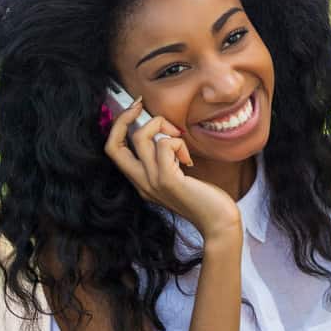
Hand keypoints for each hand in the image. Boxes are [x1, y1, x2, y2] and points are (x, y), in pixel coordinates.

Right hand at [104, 97, 241, 237]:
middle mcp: (141, 182)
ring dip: (161, 126)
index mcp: (141, 181)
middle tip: (142, 107)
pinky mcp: (168, 181)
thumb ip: (166, 159)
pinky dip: (177, 142)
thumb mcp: (177, 176)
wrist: (218, 223)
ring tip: (179, 138)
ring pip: (140, 138)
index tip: (136, 109)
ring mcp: (152, 183)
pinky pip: (164, 146)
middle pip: (113, 145)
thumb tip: (166, 131)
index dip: (119, 126)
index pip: (113, 150)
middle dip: (124, 118)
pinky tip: (188, 158)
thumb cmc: (204, 198)